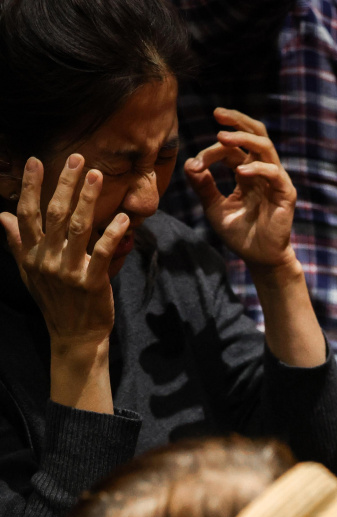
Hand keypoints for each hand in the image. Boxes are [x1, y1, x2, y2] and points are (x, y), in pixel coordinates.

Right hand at [1, 155, 127, 412]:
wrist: (74, 335)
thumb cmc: (54, 301)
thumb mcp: (29, 272)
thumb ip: (17, 243)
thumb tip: (2, 215)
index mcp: (31, 254)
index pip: (28, 213)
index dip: (32, 186)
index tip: (36, 161)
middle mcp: (46, 259)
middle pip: (53, 214)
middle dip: (65, 184)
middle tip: (77, 158)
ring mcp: (68, 271)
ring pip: (77, 228)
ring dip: (87, 200)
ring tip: (97, 175)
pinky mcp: (92, 282)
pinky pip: (102, 253)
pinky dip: (112, 234)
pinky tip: (122, 218)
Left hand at [184, 108, 297, 271]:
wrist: (259, 258)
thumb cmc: (239, 234)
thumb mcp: (214, 207)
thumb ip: (203, 186)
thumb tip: (190, 164)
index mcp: (247, 173)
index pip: (232, 149)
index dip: (212, 150)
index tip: (196, 165)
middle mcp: (262, 172)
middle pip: (256, 135)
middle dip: (238, 121)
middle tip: (218, 113)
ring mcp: (275, 180)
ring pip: (265, 147)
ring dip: (243, 138)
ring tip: (222, 136)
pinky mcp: (285, 193)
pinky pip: (273, 172)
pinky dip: (256, 168)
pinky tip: (239, 172)